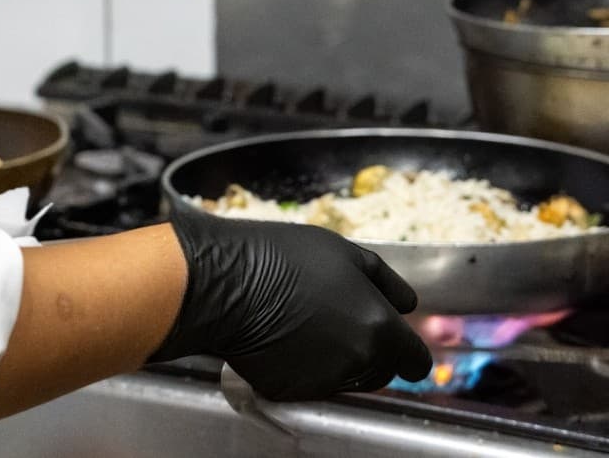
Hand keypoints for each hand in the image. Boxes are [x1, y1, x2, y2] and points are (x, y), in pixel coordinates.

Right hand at [152, 202, 432, 400]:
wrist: (229, 281)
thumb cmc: (287, 257)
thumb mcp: (344, 252)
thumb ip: (385, 281)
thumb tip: (407, 305)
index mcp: (378, 329)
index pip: (415, 361)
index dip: (407, 350)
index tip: (394, 340)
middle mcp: (357, 363)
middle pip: (382, 372)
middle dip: (371, 352)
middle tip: (340, 320)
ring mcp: (324, 383)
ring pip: (348, 379)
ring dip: (341, 360)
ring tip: (309, 324)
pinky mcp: (291, 393)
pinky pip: (311, 385)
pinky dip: (305, 368)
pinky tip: (286, 338)